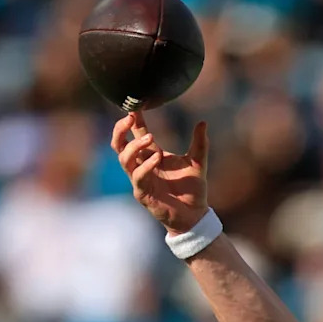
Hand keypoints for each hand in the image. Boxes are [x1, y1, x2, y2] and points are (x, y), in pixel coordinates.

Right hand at [111, 111, 208, 234]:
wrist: (195, 215)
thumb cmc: (192, 189)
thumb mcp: (198, 163)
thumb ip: (199, 144)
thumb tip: (203, 122)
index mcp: (152, 156)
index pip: (136, 134)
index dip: (133, 121)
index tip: (134, 106)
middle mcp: (142, 166)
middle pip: (119, 145)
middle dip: (120, 130)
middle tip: (131, 117)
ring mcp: (140, 180)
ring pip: (124, 159)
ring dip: (134, 147)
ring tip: (150, 138)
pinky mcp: (143, 194)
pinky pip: (137, 177)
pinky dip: (145, 166)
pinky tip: (156, 158)